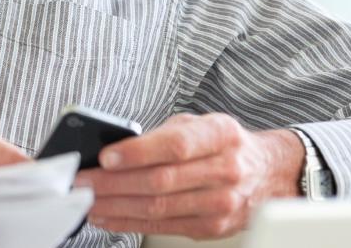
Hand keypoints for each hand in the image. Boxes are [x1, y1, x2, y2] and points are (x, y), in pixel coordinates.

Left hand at [74, 113, 303, 238]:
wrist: (267, 172)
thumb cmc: (226, 145)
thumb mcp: (202, 124)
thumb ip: (164, 135)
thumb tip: (117, 149)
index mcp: (221, 134)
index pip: (176, 144)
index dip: (138, 152)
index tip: (106, 156)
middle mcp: (225, 169)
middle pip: (161, 180)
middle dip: (114, 183)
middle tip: (83, 182)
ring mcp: (221, 202)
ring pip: (159, 207)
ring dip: (116, 207)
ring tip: (89, 201)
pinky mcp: (213, 227)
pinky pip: (164, 226)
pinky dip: (130, 223)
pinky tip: (110, 217)